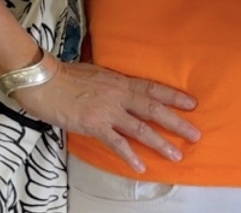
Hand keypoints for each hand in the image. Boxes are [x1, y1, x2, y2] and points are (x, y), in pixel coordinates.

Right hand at [12, 58, 198, 173]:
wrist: (45, 81)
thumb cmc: (67, 75)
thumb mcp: (97, 72)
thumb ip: (113, 82)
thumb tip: (122, 86)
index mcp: (121, 81)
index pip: (153, 88)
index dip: (174, 96)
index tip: (192, 103)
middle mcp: (119, 95)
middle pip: (154, 109)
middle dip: (176, 122)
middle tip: (195, 134)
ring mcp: (108, 111)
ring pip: (140, 128)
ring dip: (160, 142)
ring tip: (176, 155)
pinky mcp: (94, 125)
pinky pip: (116, 143)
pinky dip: (130, 155)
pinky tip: (140, 166)